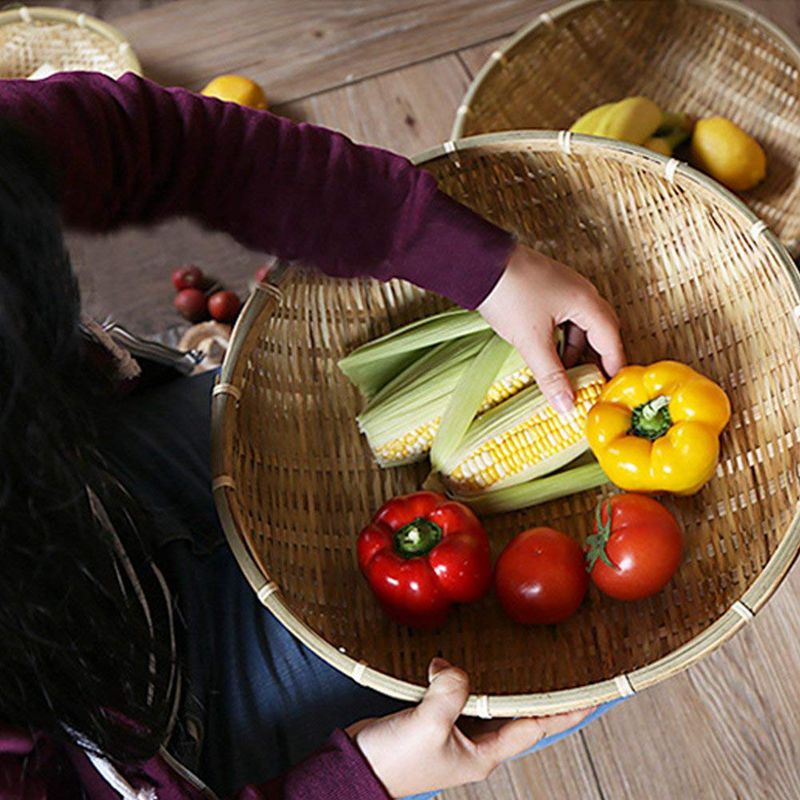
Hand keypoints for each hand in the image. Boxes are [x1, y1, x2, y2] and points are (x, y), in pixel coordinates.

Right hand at [348, 658, 591, 796]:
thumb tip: (457, 668)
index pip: (535, 727)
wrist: (357, 767)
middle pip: (520, 715)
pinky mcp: (438, 718)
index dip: (564, 709)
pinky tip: (468, 664)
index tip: (591, 695)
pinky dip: (470, 679)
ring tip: (529, 664)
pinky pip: (465, 695)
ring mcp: (458, 732)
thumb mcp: (428, 725)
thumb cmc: (394, 761)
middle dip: (543, 695)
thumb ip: (450, 694)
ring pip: (493, 703)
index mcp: (484, 754)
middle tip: (566, 673)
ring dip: (508, 684)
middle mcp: (476, 744)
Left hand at [478, 244, 624, 412]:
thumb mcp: (531, 341)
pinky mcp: (546, 288)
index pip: (611, 341)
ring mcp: (564, 288)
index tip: (611, 390)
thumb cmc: (510, 294)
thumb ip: (550, 375)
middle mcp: (581, 292)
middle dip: (596, 359)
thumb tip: (566, 405)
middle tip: (590, 385)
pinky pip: (564, 318)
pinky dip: (562, 338)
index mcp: (587, 303)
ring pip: (580, 325)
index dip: (613, 368)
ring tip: (563, 374)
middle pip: (600, 331)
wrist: (479, 262)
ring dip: (575, 350)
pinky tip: (547, 352)